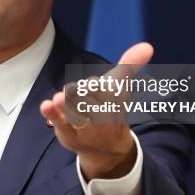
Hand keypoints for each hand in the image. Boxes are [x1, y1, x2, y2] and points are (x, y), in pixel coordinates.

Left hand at [40, 42, 153, 180]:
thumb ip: (130, 65)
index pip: (110, 94)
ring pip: (76, 116)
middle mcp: (100, 117)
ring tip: (59, 97)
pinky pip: (59, 123)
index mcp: (115, 104)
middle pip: (92, 104)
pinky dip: (52, 114)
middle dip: (84, 96)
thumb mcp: (120, 87)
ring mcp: (83, 126)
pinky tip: (46, 105)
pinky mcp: (67, 132)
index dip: (102, 88)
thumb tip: (148, 46)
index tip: (99, 83)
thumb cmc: (112, 108)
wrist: (107, 149)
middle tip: (74, 89)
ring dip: (67, 106)